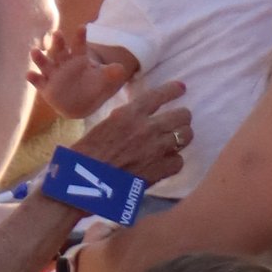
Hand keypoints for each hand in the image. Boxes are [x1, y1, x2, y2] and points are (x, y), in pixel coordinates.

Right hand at [34, 42, 131, 120]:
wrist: (80, 102)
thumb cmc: (92, 86)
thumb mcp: (103, 80)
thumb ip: (110, 73)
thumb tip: (121, 68)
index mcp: (78, 58)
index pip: (79, 45)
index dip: (80, 36)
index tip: (83, 27)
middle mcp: (63, 63)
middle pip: (60, 50)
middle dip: (58, 43)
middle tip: (57, 33)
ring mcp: (53, 74)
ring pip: (45, 63)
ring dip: (39, 57)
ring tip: (34, 51)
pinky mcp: (46, 86)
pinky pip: (38, 81)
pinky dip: (33, 78)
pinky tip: (29, 74)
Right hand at [78, 73, 190, 187]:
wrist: (87, 184)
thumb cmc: (86, 155)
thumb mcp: (103, 126)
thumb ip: (123, 119)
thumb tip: (135, 117)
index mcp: (129, 114)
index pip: (159, 96)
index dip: (173, 90)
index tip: (181, 88)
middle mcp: (147, 128)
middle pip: (181, 115)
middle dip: (182, 117)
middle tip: (179, 120)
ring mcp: (156, 150)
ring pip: (186, 136)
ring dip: (182, 137)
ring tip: (178, 140)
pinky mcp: (160, 170)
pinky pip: (179, 161)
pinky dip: (174, 161)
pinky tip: (167, 162)